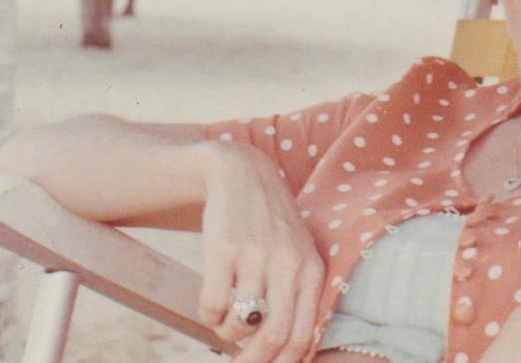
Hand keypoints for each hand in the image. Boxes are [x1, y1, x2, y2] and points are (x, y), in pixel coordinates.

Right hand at [197, 142, 324, 362]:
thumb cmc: (272, 228)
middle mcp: (289, 265)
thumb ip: (297, 297)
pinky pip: (213, 306)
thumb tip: (283, 351)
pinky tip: (212, 308)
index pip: (303, 335)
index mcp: (312, 271)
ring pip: (241, 325)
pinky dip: (208, 318)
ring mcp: (257, 256)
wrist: (244, 175)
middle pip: (274, 336)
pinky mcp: (224, 250)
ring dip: (229, 336)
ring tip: (226, 327)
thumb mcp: (298, 256)